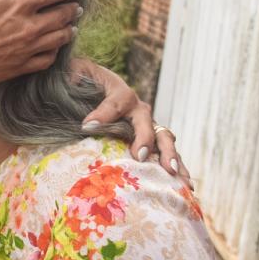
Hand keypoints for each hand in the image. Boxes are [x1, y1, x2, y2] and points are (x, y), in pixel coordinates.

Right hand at [0, 0, 89, 89]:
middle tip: (77, 3)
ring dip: (68, 28)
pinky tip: (53, 47)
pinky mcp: (20, 67)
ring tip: (71, 24)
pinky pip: (48, 59)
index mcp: (21, 3)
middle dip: (73, 7)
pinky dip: (55, 51)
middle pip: (63, 15)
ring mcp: (27, 49)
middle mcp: (30, 27)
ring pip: (60, 38)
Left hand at [77, 62, 184, 180]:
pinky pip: (165, 154)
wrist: (92, 88)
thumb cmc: (84, 81)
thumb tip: (72, 78)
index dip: (103, 113)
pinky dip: (177, 168)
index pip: (115, 102)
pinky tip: (186, 187)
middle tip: (140, 156)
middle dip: (145, 139)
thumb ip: (75, 75)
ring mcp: (147, 126)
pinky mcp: (149, 142)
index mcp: (120, 92)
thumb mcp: (77, 72)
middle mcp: (138, 110)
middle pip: (146, 122)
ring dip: (170, 156)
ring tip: (174, 174)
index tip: (87, 126)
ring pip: (163, 139)